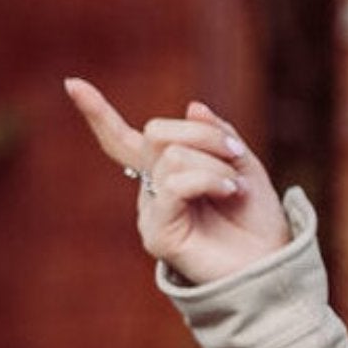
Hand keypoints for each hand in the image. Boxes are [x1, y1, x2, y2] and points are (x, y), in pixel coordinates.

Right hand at [64, 78, 287, 286]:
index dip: (98, 115)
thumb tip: (192, 106)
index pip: (124, 141)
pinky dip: (208, 179)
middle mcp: (152, 190)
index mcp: (167, 172)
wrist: (275, 264)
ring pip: (171, 156)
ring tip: (235, 187)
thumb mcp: (244, 165)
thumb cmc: (259, 219)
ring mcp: (152, 212)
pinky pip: (173, 185)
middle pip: (157, 134)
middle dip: (203, 135)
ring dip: (214, 163)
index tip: (72, 84)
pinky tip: (229, 191)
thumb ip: (217, 135)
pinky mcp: (158, 234)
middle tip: (236, 155)